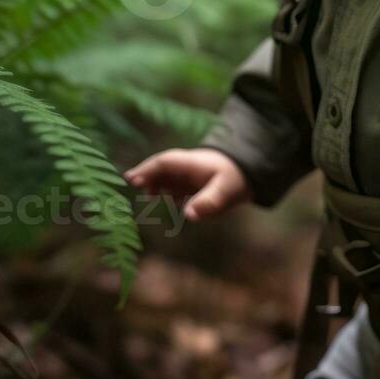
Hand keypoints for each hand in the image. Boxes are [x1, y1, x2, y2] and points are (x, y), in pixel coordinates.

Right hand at [121, 148, 254, 220]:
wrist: (247, 173)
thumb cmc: (235, 179)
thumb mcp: (226, 191)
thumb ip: (209, 202)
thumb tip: (189, 215)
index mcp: (191, 163)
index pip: (164, 163)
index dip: (147, 170)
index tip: (133, 180)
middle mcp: (185, 166)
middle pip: (160, 167)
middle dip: (145, 174)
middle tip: (132, 182)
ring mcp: (185, 173)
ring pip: (164, 176)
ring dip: (154, 183)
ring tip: (150, 196)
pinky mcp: (188, 182)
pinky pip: (171, 184)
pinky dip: (164, 190)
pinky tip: (172, 202)